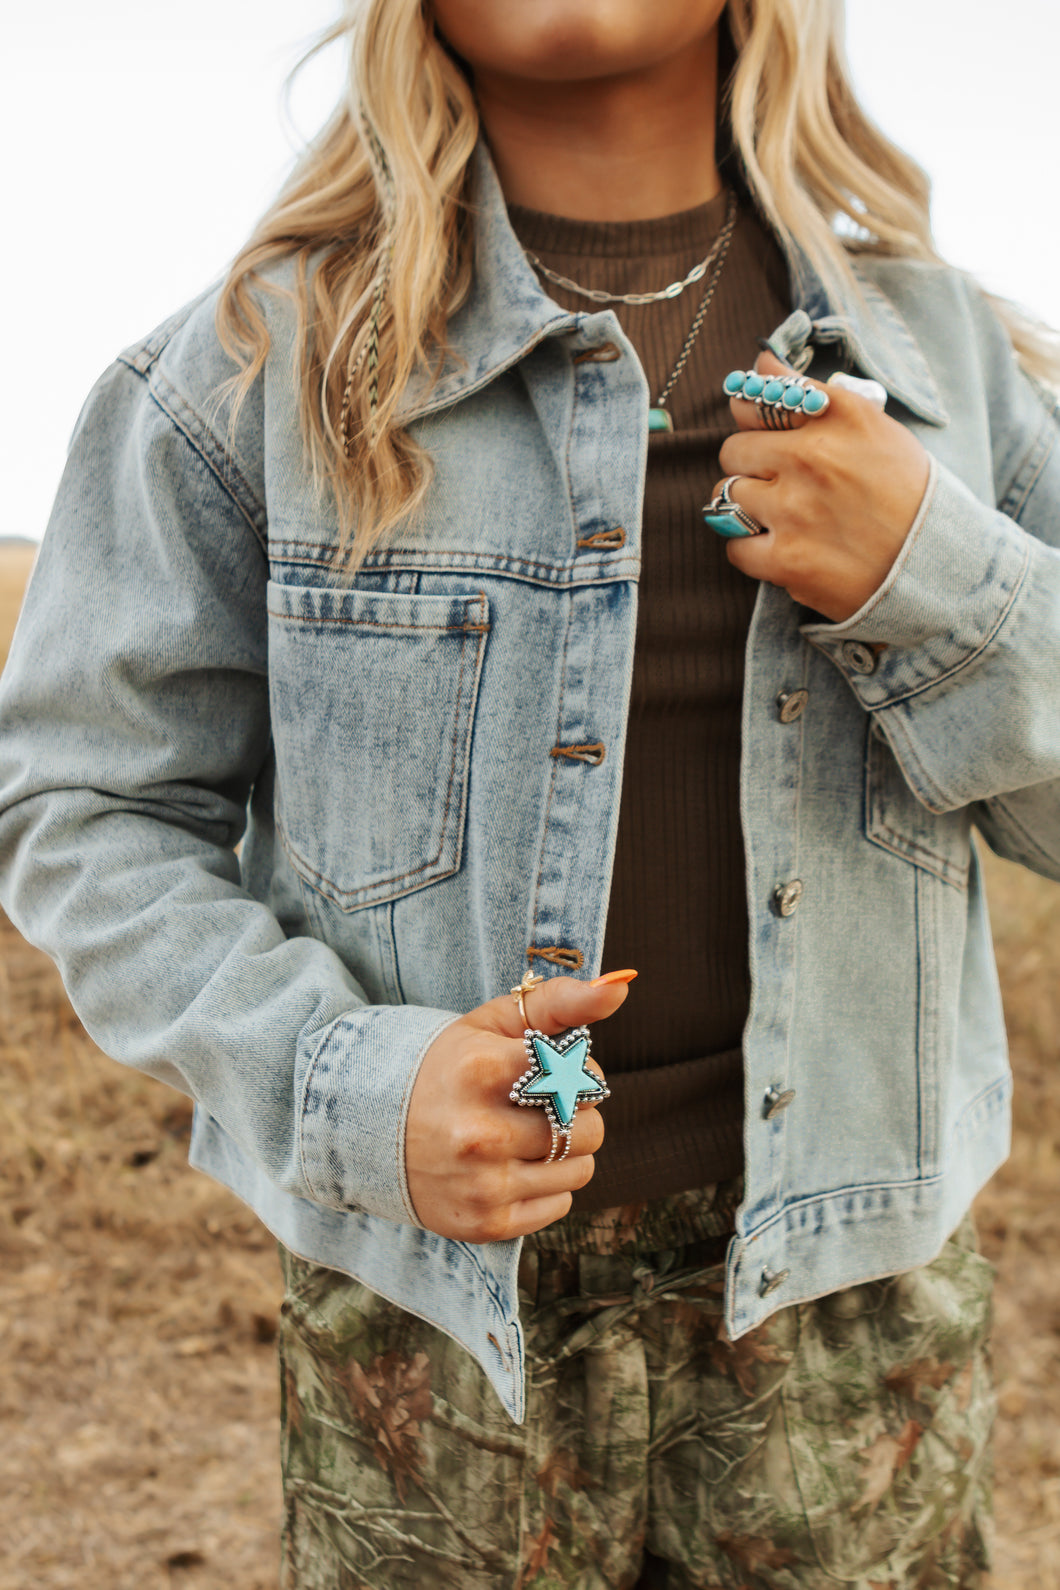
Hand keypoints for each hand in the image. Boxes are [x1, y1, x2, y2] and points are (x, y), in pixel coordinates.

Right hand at [405, 972, 632, 1242]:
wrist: (375, 1130)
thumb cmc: (451, 1066)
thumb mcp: (494, 1022)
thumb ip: (560, 1000)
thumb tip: (621, 985)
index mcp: (481, 1071)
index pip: (580, 1073)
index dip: (577, 1069)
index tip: (553, 1067)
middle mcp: (479, 1133)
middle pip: (590, 1127)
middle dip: (576, 1112)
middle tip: (542, 1103)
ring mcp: (481, 1184)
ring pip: (582, 1169)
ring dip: (566, 1150)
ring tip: (527, 1134)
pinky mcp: (486, 1223)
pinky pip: (561, 1204)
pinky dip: (549, 1185)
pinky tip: (514, 1165)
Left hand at [715, 351, 930, 623]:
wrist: (937, 561)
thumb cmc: (906, 490)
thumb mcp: (871, 424)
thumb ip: (810, 392)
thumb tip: (759, 359)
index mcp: (833, 418)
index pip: (755, 400)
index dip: (754, 420)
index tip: (767, 435)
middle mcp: (810, 458)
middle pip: (733, 451)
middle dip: (749, 465)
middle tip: (779, 482)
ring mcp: (794, 511)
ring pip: (728, 496)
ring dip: (747, 506)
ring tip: (783, 515)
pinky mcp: (787, 561)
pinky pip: (735, 547)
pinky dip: (750, 548)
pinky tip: (779, 546)